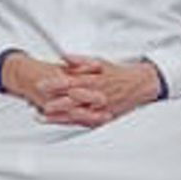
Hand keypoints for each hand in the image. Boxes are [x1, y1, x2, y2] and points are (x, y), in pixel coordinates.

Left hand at [31, 55, 163, 126]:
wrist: (140, 85)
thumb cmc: (117, 73)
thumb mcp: (101, 63)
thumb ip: (81, 60)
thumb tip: (63, 56)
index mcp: (96, 80)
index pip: (72, 81)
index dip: (55, 83)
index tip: (41, 84)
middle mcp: (98, 96)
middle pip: (73, 100)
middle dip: (55, 102)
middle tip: (39, 102)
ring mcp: (100, 109)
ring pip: (77, 113)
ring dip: (59, 116)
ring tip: (42, 116)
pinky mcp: (103, 118)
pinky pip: (84, 122)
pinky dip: (70, 123)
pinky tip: (57, 122)